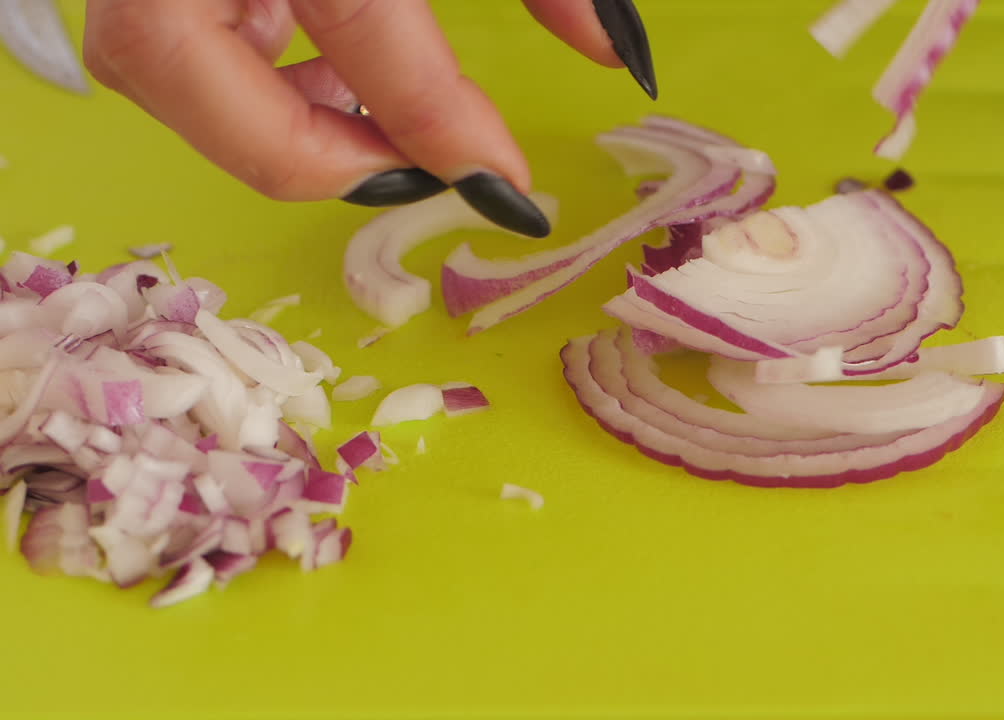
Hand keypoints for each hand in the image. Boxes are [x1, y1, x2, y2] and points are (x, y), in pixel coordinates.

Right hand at [83, 0, 657, 236]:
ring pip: (140, 60)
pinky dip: (238, 81)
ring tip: (369, 124)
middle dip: (297, 150)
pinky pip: (158, 37)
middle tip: (408, 173)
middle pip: (162, 56)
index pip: (354, 9)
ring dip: (259, 122)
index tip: (503, 183)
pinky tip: (323, 76)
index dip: (431, 119)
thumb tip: (618, 55)